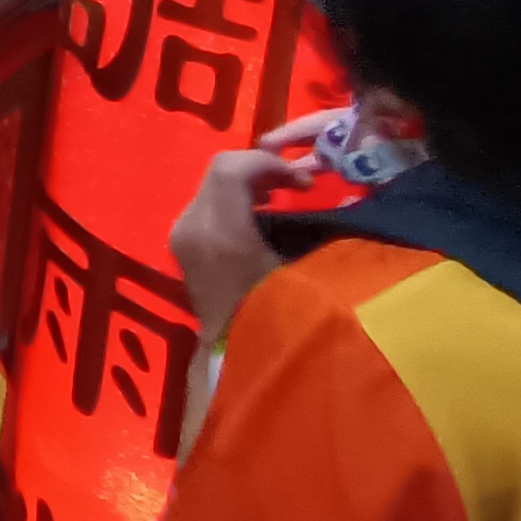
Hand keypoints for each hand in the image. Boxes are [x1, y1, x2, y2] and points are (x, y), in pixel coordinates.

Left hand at [168, 110, 337, 338]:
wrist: (236, 357)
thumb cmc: (277, 317)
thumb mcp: (305, 272)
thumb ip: (315, 229)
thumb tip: (339, 198)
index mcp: (219, 231)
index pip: (231, 168)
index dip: (268, 163)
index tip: (302, 182)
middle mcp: (191, 225)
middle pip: (219, 171)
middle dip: (260, 170)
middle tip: (297, 185)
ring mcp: (180, 234)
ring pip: (211, 184)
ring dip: (247, 182)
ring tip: (282, 197)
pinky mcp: (180, 244)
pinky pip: (205, 203)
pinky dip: (233, 198)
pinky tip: (259, 213)